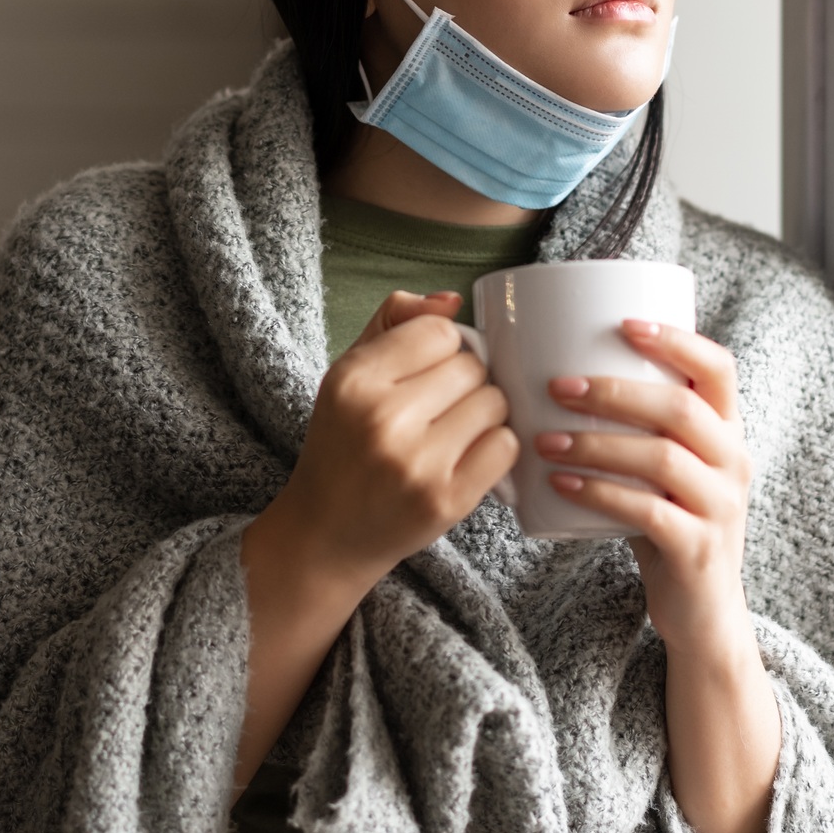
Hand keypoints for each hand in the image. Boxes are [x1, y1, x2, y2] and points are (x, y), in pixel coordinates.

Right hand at [271, 289, 517, 588]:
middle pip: (472, 367)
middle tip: (441, 408)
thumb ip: (394, 323)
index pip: (439, 332)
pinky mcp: (447, 500)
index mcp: (354, 380)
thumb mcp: (348, 375)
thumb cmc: (343, 445)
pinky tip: (467, 457)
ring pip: (495, 403)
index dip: (444, 349)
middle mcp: (383, 418)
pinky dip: (495, 448)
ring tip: (454, 432)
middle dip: (466, 382)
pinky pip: (505, 446)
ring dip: (484, 414)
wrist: (328, 533)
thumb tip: (451, 299)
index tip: (429, 373)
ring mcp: (417, 462)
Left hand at [536, 319, 779, 832]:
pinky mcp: (698, 551)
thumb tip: (543, 372)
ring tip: (544, 439)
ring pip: (663, 458)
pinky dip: (600, 495)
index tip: (624, 323)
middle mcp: (734, 463)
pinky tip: (559, 486)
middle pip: (681, 408)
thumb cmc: (665, 524)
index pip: (719, 369)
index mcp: (726, 432)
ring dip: (597, 443)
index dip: (676, 340)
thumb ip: (630, 427)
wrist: (700, 615)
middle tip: (556, 386)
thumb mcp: (661, 470)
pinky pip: (648, 513)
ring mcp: (721, 508)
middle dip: (615, 391)